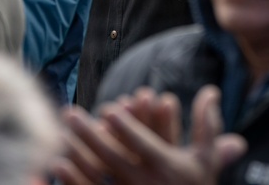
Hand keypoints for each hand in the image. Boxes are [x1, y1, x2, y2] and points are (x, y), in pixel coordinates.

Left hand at [54, 85, 246, 184]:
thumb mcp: (207, 158)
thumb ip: (207, 125)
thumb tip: (210, 91)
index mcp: (167, 167)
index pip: (144, 145)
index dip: (127, 127)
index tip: (110, 108)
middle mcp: (145, 183)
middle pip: (111, 157)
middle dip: (89, 133)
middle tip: (70, 112)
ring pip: (95, 174)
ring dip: (75, 152)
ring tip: (59, 131)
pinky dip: (73, 179)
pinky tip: (58, 163)